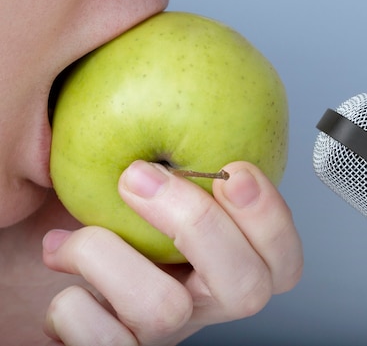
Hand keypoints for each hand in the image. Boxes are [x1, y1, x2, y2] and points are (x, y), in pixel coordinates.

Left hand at [42, 160, 302, 344]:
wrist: (34, 274)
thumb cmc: (99, 214)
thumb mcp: (146, 178)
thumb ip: (176, 153)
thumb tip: (189, 93)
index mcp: (226, 262)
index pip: (284, 259)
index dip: (272, 216)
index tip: (234, 170)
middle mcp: (203, 302)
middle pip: (248, 289)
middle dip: (198, 223)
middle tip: (140, 174)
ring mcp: (161, 333)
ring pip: (166, 309)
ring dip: (111, 254)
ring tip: (76, 234)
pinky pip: (104, 340)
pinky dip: (74, 300)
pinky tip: (63, 269)